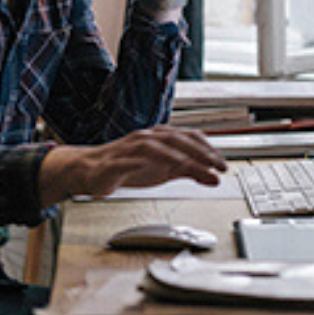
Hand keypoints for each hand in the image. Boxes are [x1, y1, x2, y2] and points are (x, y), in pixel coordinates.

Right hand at [38, 126, 227, 207]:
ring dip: (176, 156)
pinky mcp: (115, 162)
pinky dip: (143, 163)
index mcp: (159, 138)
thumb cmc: (128, 167)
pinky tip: (155, 169)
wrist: (91, 171)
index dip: (207, 149)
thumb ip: (189, 171)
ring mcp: (129, 148)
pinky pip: (130, 161)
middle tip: (215, 166)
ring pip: (155, 147)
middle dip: (198, 152)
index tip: (222, 164)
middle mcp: (146, 138)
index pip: (188, 137)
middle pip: (175, 139)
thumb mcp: (164, 171)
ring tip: (192, 167)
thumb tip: (215, 177)